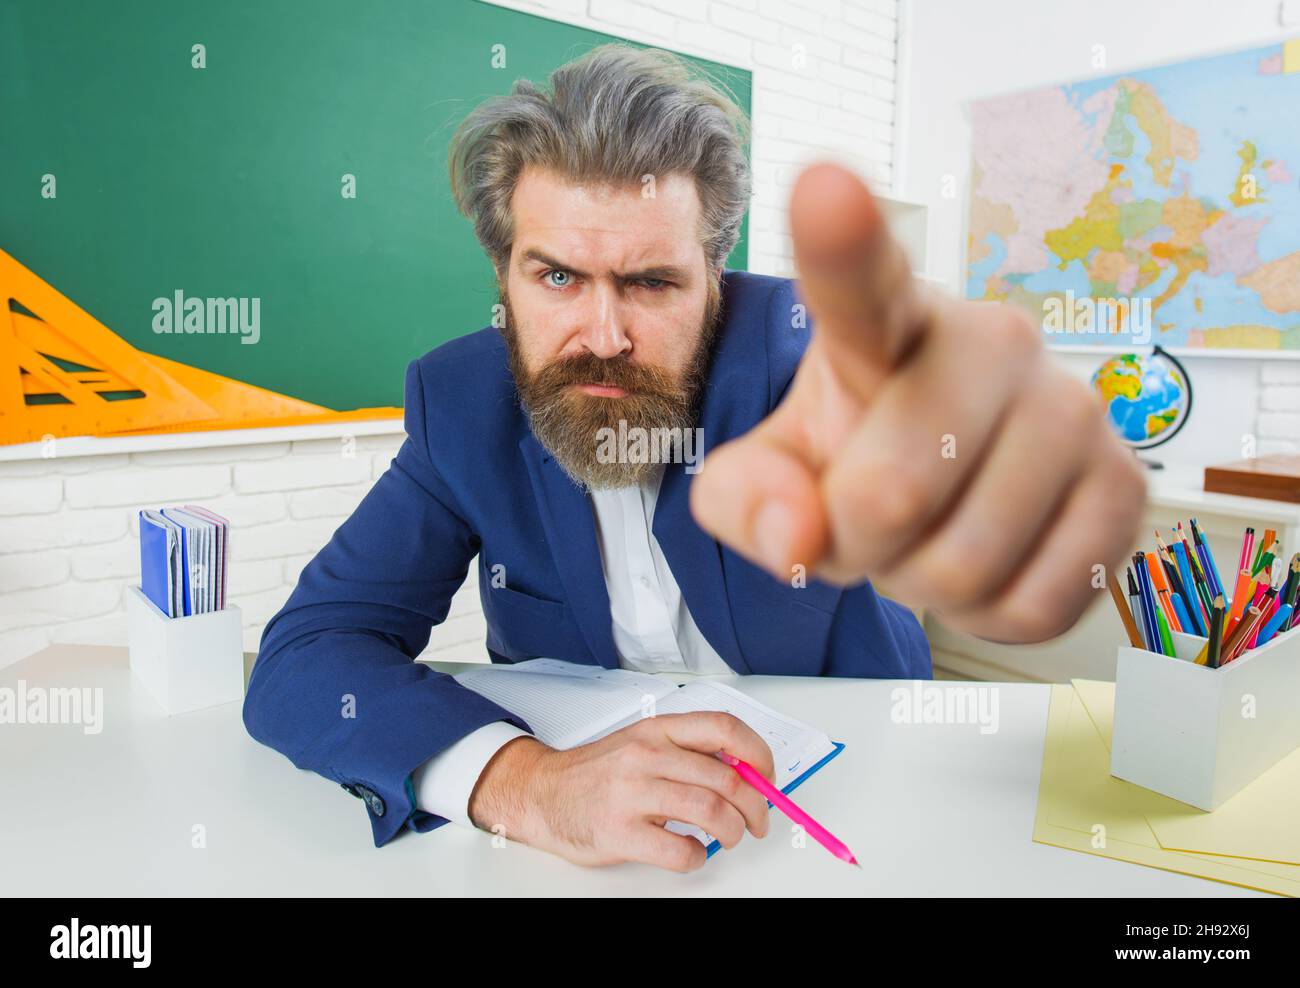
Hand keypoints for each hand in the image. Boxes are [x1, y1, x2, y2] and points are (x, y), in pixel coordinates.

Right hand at [466, 712, 773, 871]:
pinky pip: (680, 851)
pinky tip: (691, 854)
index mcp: (658, 730)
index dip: (758, 753)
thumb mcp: (642, 744)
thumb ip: (687, 750)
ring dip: (732, 831)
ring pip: (711, 812)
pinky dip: (697, 858)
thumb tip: (746, 769)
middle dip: (755, 806)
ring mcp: (632, 794)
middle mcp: (647, 756)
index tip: (767, 777)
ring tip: (729, 837)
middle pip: (726, 778)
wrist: (541, 793)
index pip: (724, 728)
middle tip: (757, 821)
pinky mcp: (620, 833)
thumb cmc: (597, 773)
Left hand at [690, 163, 1145, 642]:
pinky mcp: (1125, 482)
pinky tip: (985, 560)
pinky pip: (1032, 606)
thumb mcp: (765, 476)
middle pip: (892, 496)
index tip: (823, 186)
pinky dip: (986, 616)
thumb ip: (745, 500)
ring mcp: (1072, 408)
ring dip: (920, 583)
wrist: (947, 480)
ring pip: (964, 565)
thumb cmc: (851, 453)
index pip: (862, 281)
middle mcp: (992, 342)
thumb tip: (800, 538)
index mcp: (886, 320)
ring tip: (926, 534)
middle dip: (855, 546)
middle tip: (864, 521)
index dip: (840, 239)